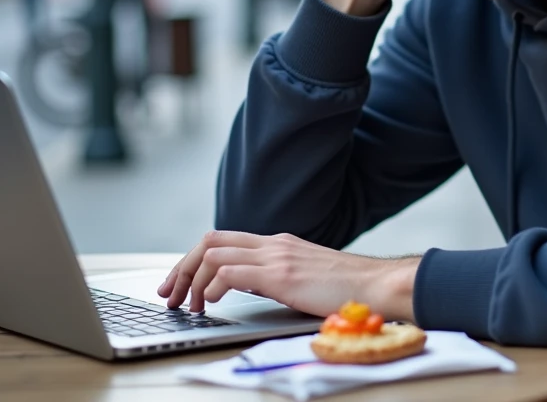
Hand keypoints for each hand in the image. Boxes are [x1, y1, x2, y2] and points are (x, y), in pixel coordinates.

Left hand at [157, 230, 419, 322]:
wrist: (376, 285)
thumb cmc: (346, 288)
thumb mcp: (303, 276)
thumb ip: (275, 275)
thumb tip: (246, 286)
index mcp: (278, 243)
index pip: (223, 239)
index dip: (193, 260)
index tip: (179, 284)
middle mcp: (273, 243)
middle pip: (209, 240)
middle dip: (181, 267)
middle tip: (169, 294)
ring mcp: (277, 256)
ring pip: (213, 253)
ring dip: (192, 281)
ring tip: (190, 307)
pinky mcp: (281, 274)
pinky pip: (229, 272)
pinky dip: (213, 287)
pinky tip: (215, 305)